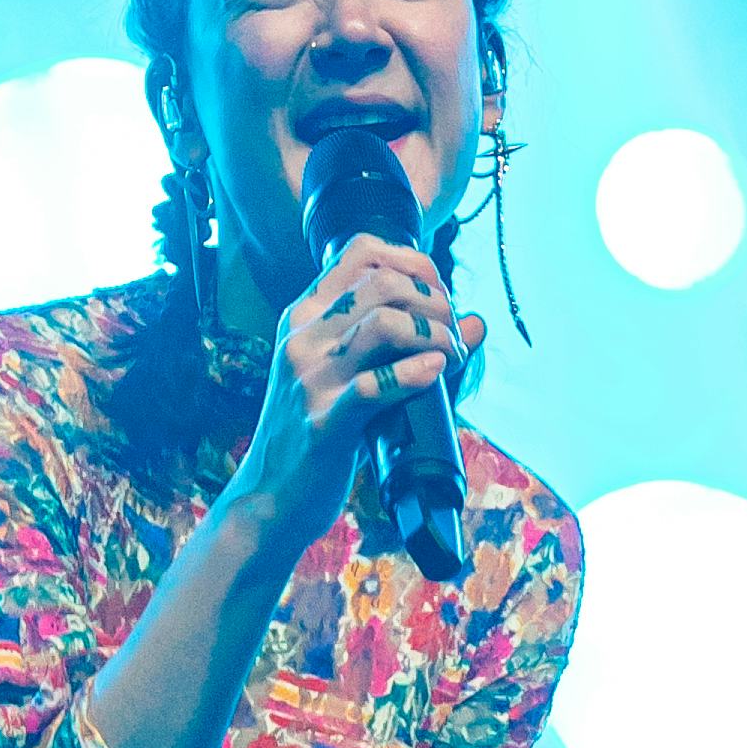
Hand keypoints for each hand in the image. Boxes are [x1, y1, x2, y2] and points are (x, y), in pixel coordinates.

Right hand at [236, 232, 483, 553]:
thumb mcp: (348, 376)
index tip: (439, 293)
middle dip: (436, 302)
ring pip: (384, 323)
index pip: (361, 250)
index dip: (415, 261)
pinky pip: (375, 386)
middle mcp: (303, 337)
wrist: (271, 497)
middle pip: (384, 283)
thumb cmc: (318, 433)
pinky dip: (415, 374)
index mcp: (305, 315)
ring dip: (434, 335)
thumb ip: (401, 344)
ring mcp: (310, 378)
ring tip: (449, 358)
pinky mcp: (323, 422)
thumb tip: (475, 323)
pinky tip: (435, 373)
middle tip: (453, 336)